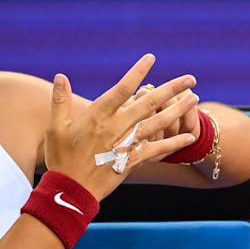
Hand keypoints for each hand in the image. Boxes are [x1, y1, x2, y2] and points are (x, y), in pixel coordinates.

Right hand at [44, 54, 198, 199]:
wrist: (70, 190)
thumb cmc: (60, 157)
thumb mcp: (56, 127)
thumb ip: (60, 100)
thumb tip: (60, 75)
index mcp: (98, 115)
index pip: (122, 88)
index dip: (137, 72)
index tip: (151, 59)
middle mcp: (116, 127)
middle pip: (148, 103)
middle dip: (171, 88)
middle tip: (189, 78)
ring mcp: (126, 144)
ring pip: (157, 123)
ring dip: (177, 110)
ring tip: (193, 98)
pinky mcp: (131, 160)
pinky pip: (156, 149)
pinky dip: (173, 143)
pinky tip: (189, 137)